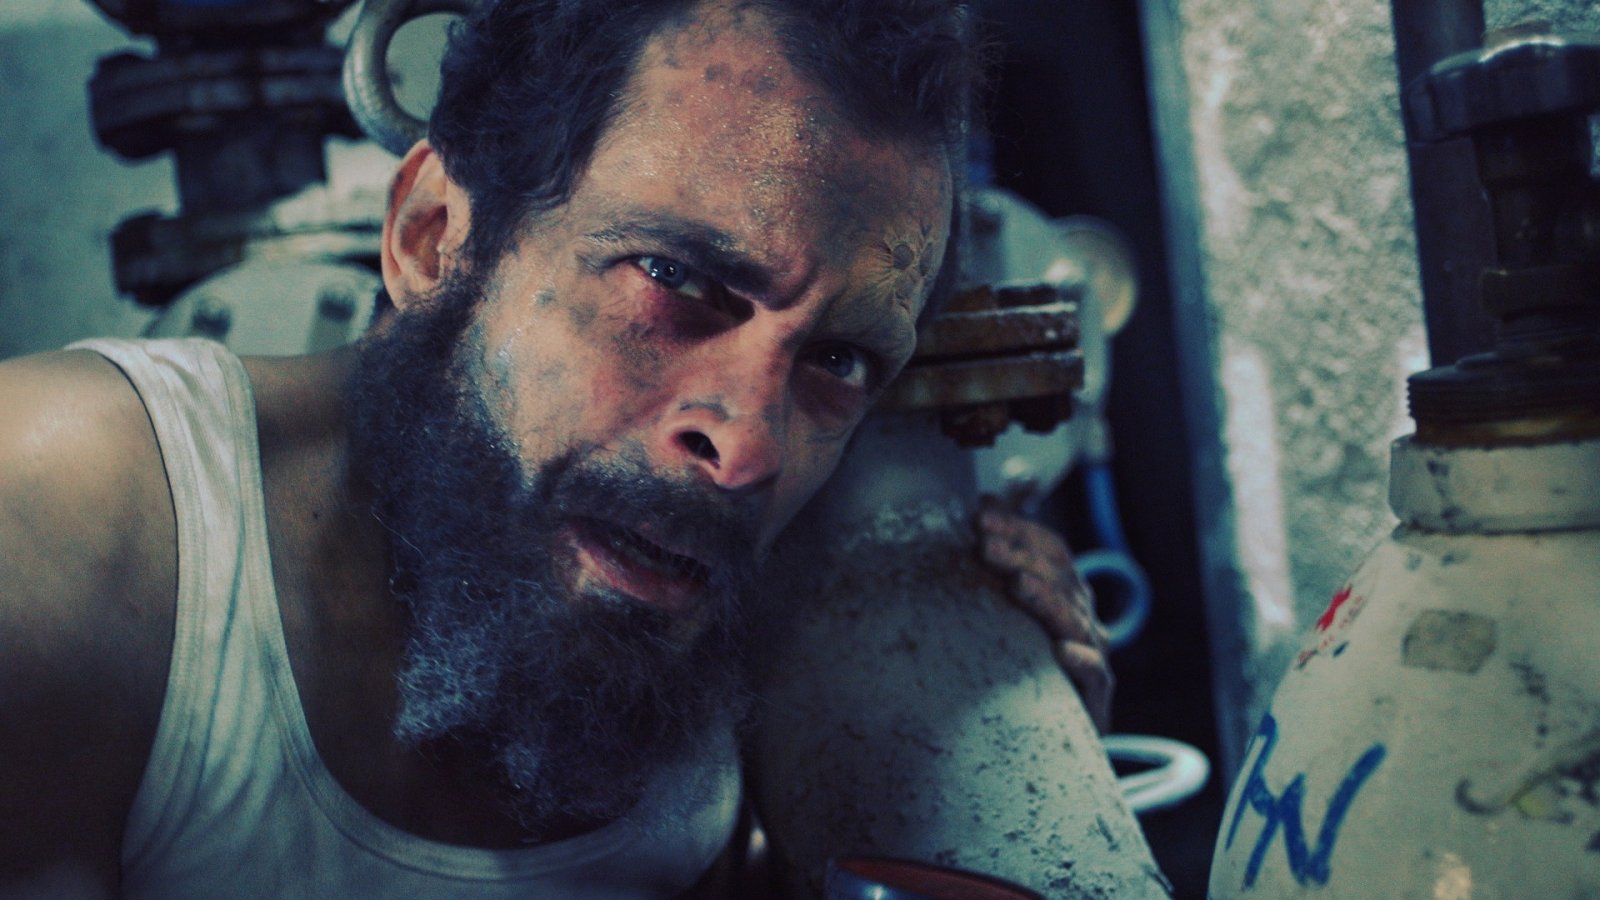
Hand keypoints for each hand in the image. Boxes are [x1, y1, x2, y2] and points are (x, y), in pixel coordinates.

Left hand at [976, 498, 1112, 732]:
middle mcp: (1084, 618)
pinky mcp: (1097, 696)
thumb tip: (987, 497)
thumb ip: (1007, 556)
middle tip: (985, 545)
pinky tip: (1062, 653)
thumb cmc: (1031, 662)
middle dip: (1022, 556)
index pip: (1052, 550)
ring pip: (1074, 620)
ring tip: (1018, 585)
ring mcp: (1093, 655)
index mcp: (1067, 592)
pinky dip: (1080, 662)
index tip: (980, 515)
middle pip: (1060, 578)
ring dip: (1046, 599)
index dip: (1020, 528)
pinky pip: (1093, 675)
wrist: (1058, 732)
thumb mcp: (1016, 607)